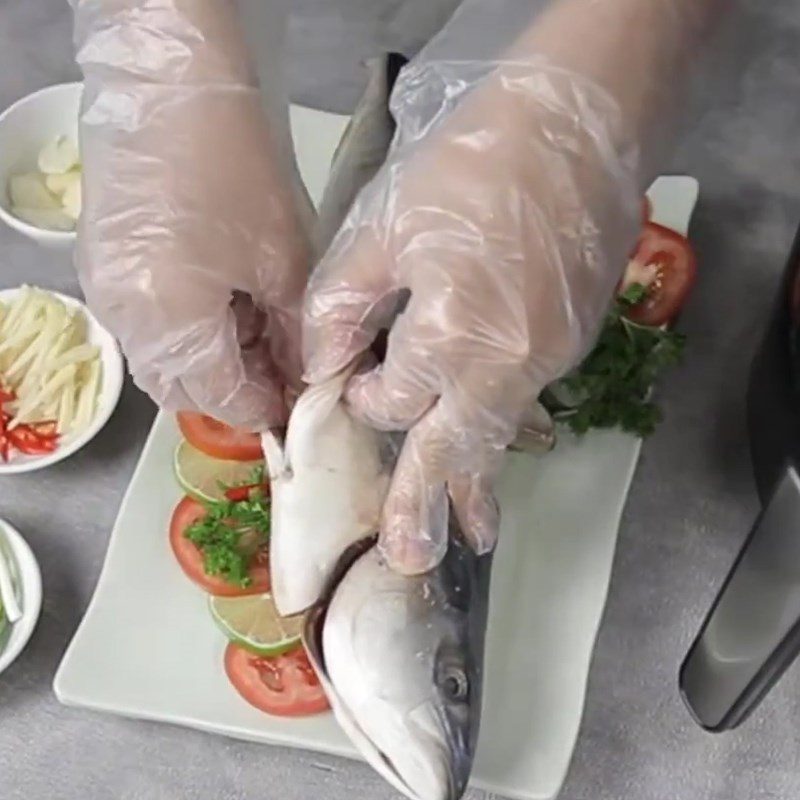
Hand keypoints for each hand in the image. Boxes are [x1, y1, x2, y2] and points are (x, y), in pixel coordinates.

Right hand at [73, 0, 310, 428]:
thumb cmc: (238, 164)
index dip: (266, 408)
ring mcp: (106, 294)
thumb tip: (305, 373)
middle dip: (237, 390)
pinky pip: (145, 328)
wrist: (171, 84)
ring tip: (260, 339)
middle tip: (283, 372)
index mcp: (172, 322)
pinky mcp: (102, 267)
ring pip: (162, 362)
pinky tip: (224, 309)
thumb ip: (294, 330)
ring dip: (211, 365)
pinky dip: (186, 335)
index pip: (222, 397)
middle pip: (183, 389)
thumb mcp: (283, 257)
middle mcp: (127, 320)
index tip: (300, 405)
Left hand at [303, 57, 640, 573]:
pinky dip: (501, 428)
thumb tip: (322, 360)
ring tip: (475, 534)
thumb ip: (343, 301)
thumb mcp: (384, 223)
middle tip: (414, 561)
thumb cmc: (470, 167)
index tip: (357, 382)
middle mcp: (505, 363)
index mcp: (450, 335)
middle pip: (457, 450)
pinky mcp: (571, 342)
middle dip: (432, 506)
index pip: (394, 400)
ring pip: (499, 434)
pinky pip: (524, 400)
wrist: (577, 127)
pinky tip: (495, 443)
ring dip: (480, 482)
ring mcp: (547, 357)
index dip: (365, 397)